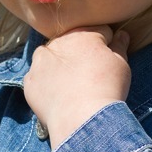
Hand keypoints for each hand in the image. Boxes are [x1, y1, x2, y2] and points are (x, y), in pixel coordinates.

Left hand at [23, 26, 130, 149]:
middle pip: (72, 43)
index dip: (107, 47)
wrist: (82, 118)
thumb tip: (121, 34)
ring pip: (51, 57)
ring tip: (72, 86)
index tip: (108, 61)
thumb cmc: (106, 89)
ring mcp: (40, 61)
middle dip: (80, 54)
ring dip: (59, 65)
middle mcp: (58, 42)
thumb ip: (119, 46)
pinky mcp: (30, 81)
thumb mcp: (121, 64)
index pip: (99, 33)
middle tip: (89, 75)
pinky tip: (59, 96)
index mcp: (83, 33)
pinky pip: (38, 77)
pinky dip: (46, 84)